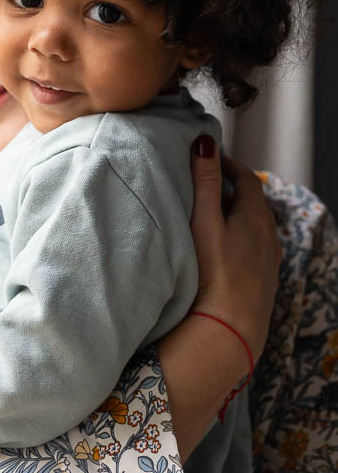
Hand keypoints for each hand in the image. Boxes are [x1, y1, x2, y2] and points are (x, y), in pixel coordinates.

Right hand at [190, 135, 280, 365]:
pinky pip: (253, 254)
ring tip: (211, 223)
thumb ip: (204, 181)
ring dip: (235, 220)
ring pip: (254, 231)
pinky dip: (239, 243)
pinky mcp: (263, 286)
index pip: (247, 179)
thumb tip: (206, 142)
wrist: (229, 330)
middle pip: (252, 204)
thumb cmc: (214, 272)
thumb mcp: (204, 220)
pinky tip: (222, 256)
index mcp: (255, 216)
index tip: (211, 160)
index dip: (229, 165)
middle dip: (230, 192)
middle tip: (204, 190)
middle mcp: (268, 237)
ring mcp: (268, 263)